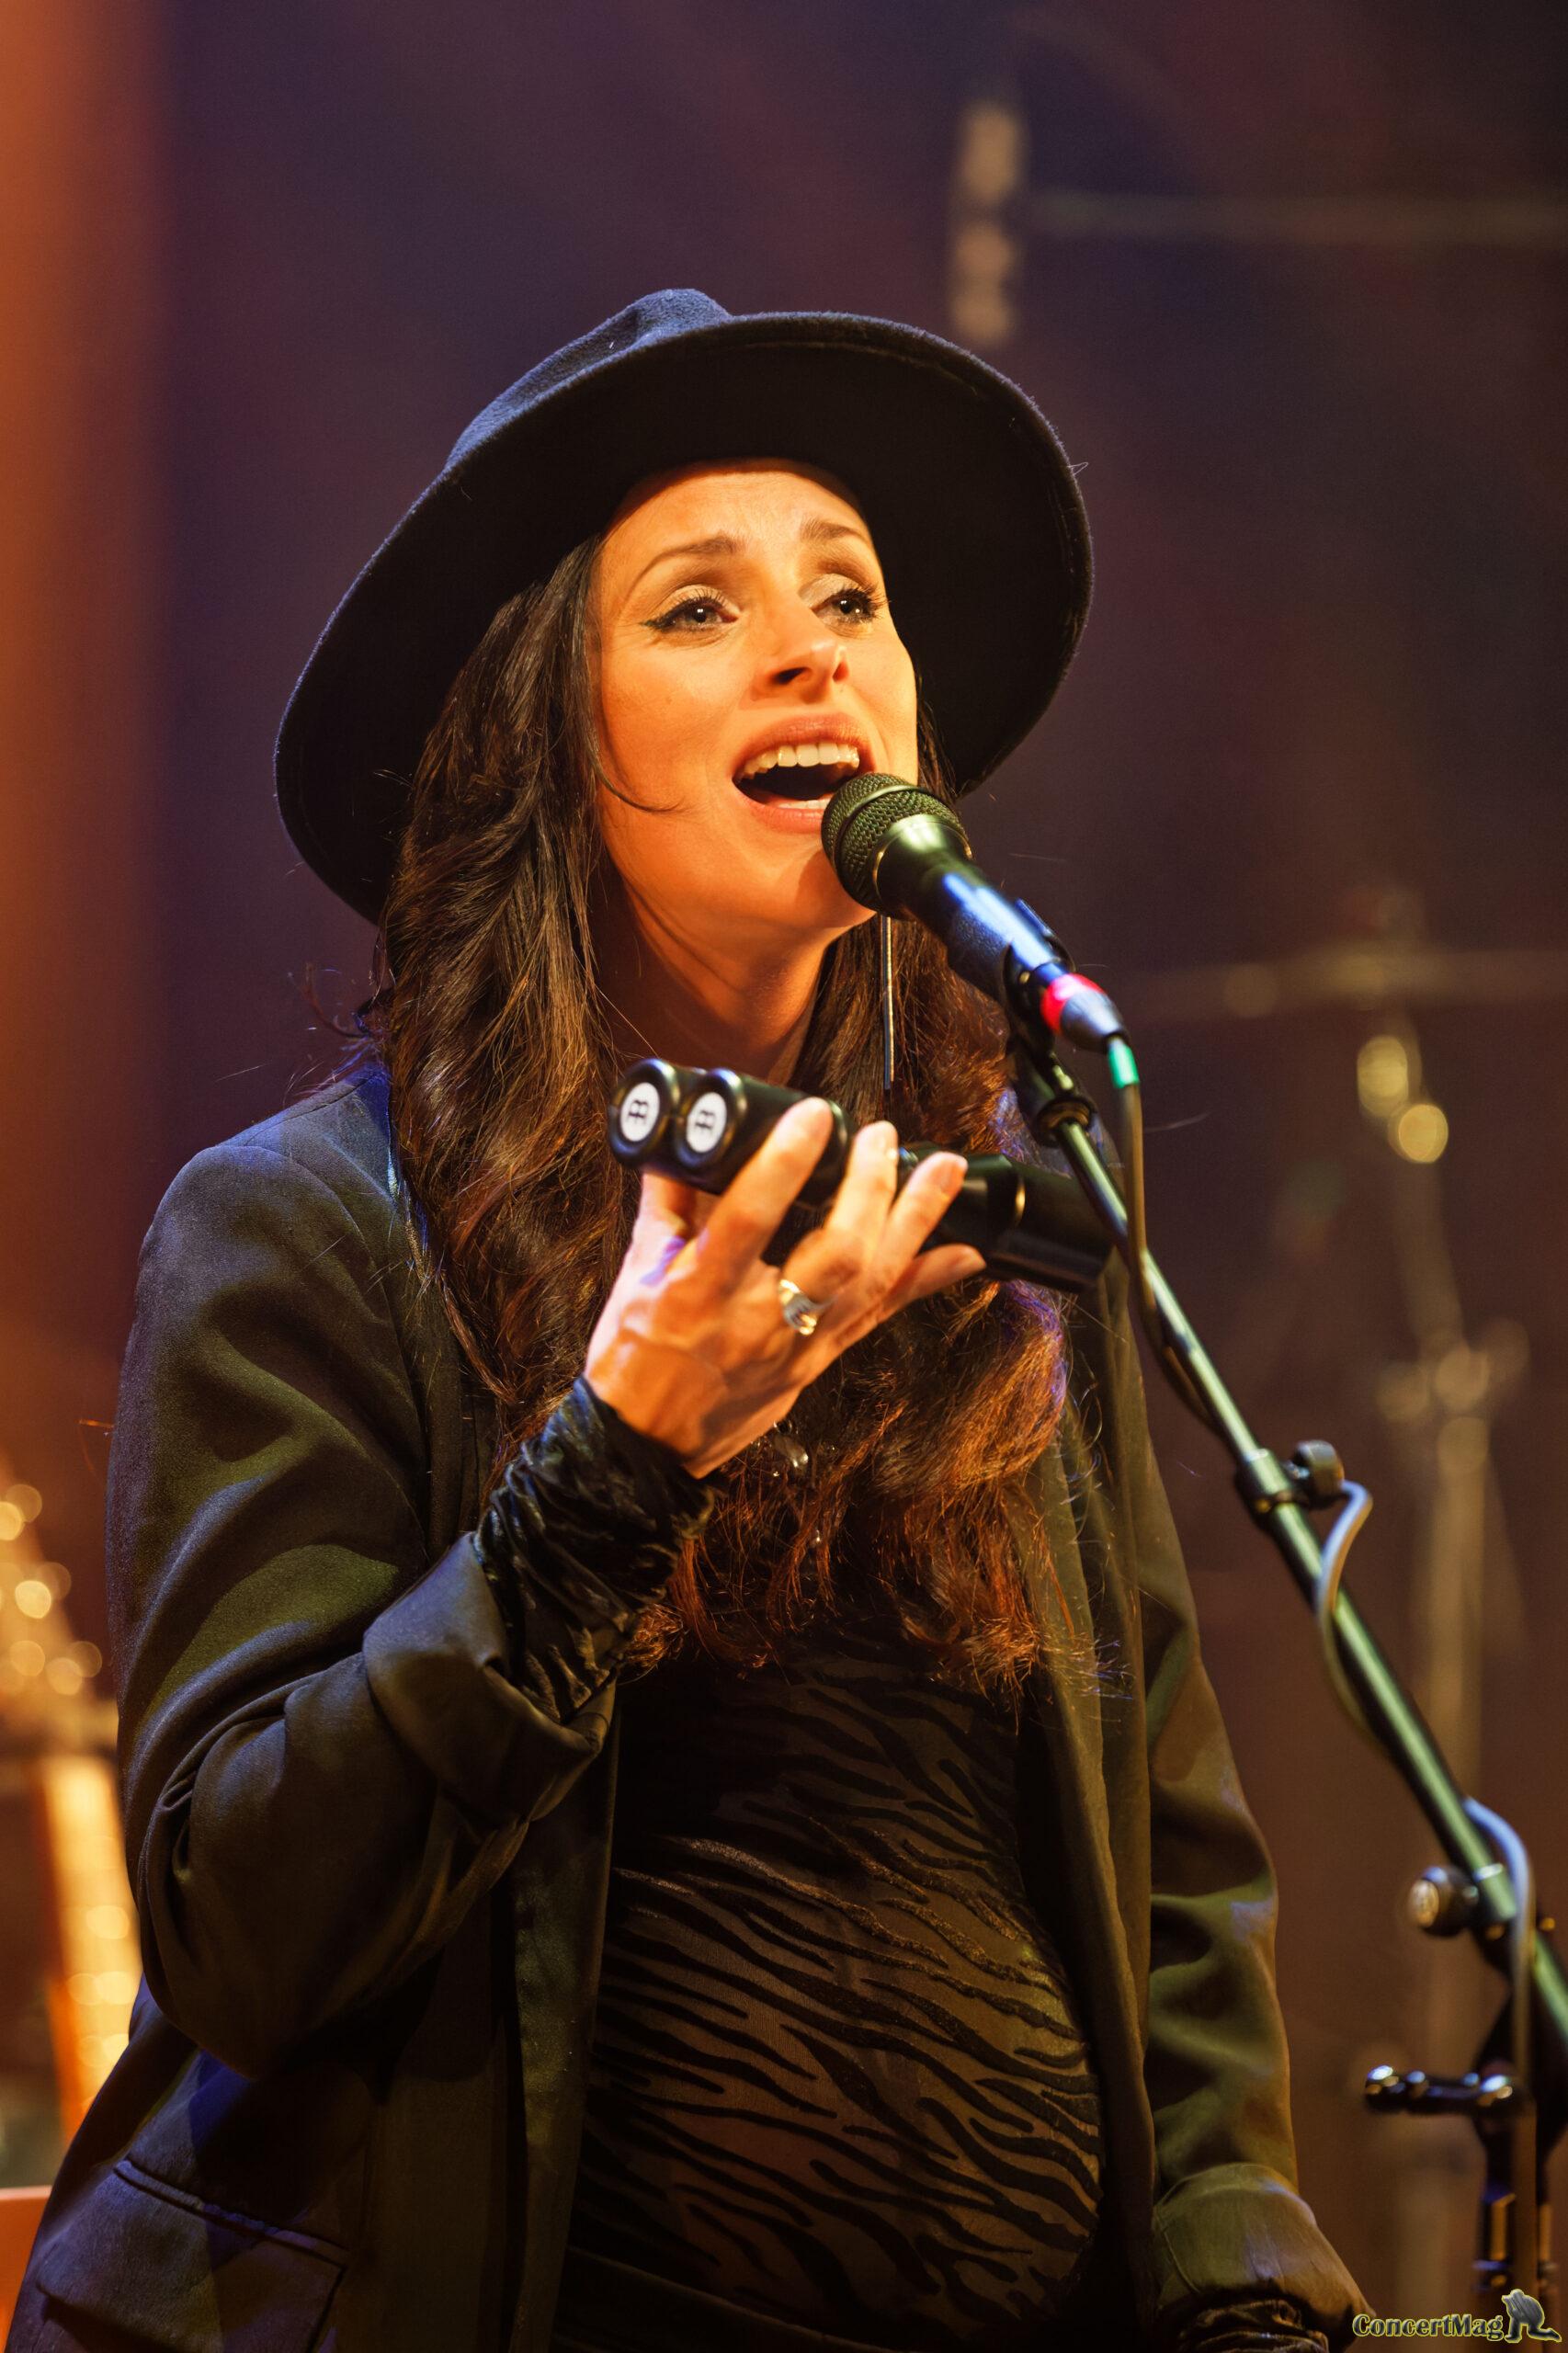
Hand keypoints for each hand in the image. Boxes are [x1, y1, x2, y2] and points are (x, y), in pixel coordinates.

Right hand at [585, 1100, 986, 1477]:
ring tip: (946, 1168)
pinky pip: (883, 1316)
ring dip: (917, 1221)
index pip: (750, 1219)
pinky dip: (928, 1279)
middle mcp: (758, 1322)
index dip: (787, 1164)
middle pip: (837, 1253)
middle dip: (870, 1188)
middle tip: (881, 1136)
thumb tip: (682, 1141)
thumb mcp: (637, 1276)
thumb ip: (667, 1203)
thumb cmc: (634, 1361)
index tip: (815, 1116)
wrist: (648, 1448)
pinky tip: (966, 1250)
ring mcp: (798, 1346)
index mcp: (700, 1292)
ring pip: (874, 1282)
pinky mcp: (820, 1363)